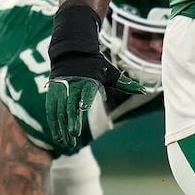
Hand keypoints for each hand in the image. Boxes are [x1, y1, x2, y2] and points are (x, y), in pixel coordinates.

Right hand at [46, 2, 143, 148]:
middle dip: (71, 120)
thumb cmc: (94, 64)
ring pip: (58, 111)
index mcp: (86, 80)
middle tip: (74, 135)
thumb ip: (125, 84)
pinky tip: (58, 136)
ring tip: (67, 143)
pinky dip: (53, 124)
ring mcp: (60, 90)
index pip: (85, 91)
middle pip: (70, 105)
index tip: (83, 109)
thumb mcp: (110, 72)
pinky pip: (51, 111)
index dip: (83, 99)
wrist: (71, 52)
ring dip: (61, 127)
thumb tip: (143, 91)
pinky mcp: (52, 94)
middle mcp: (71, 86)